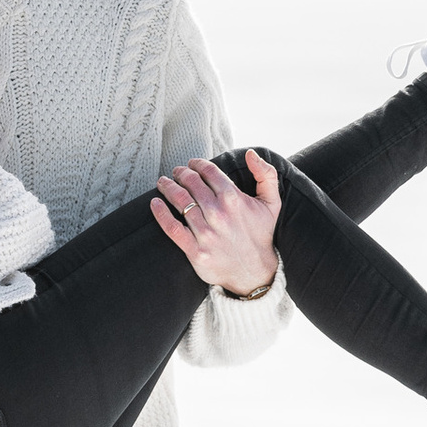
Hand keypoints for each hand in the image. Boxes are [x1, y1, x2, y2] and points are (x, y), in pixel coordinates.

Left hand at [151, 152, 280, 300]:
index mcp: (234, 199)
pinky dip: (160, 213)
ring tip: (163, 182)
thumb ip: (266, 175)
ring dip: (168, 187)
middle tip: (176, 172)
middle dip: (181, 173)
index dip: (197, 164)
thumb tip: (250, 153)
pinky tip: (155, 203)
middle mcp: (218, 213)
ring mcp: (206, 233)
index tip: (191, 164)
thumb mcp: (271, 204)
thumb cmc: (260, 234)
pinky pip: (172, 228)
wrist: (255, 273)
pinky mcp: (195, 251)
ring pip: (180, 201)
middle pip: (190, 183)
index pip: (208, 171)